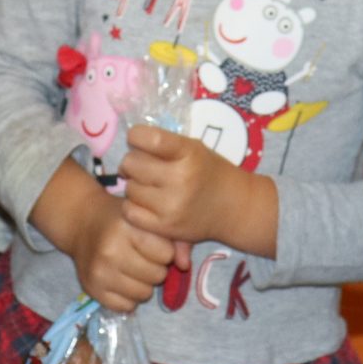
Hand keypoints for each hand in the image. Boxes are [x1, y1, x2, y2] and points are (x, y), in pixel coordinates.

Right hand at [61, 190, 175, 313]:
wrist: (81, 223)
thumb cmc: (120, 220)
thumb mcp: (145, 219)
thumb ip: (172, 239)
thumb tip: (184, 265)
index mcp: (126, 228)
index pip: (166, 254)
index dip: (164, 251)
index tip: (152, 244)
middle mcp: (110, 251)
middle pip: (157, 276)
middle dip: (155, 268)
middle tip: (142, 258)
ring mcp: (100, 272)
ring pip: (143, 295)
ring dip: (143, 285)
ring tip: (132, 269)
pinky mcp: (92, 290)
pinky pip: (126, 307)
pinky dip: (128, 298)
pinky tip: (121, 281)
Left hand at [120, 127, 274, 253]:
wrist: (234, 208)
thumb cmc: (209, 172)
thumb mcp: (193, 148)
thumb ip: (163, 144)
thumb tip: (128, 142)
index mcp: (189, 153)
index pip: (148, 138)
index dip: (135, 136)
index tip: (138, 140)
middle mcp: (181, 179)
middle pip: (131, 164)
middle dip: (133, 163)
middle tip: (143, 167)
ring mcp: (172, 206)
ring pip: (129, 188)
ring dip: (134, 185)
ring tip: (150, 186)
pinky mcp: (165, 227)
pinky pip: (130, 211)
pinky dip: (132, 206)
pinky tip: (145, 202)